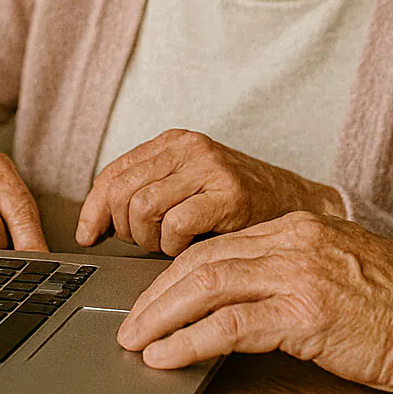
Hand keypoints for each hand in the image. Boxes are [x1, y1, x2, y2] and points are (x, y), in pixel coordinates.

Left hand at [76, 129, 346, 255]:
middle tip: (144, 247)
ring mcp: (210, 167)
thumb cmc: (244, 208)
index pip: (114, 172)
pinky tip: (189, 250)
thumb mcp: (190, 188)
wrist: (303, 208)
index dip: (94, 209)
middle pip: (122, 190)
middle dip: (123, 229)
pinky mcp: (229, 193)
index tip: (89, 235)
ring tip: (168, 249)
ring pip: (143, 207)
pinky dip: (172, 246)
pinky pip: (175, 223)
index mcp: (175, 143)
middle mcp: (190, 147)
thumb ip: (151, 194)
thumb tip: (96, 223)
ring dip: (148, 240)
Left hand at [116, 211, 392, 392]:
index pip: (217, 246)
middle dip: (155, 295)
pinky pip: (230, 326)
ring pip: (206, 287)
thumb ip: (292, 273)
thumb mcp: (339, 270)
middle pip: (201, 262)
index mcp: (299, 228)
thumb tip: (239, 301)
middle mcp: (294, 243)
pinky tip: (166, 357)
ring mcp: (300, 276)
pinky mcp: (308, 316)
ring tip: (134, 342)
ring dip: (160, 317)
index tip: (150, 300)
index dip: (174, 275)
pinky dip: (189, 342)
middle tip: (128, 324)